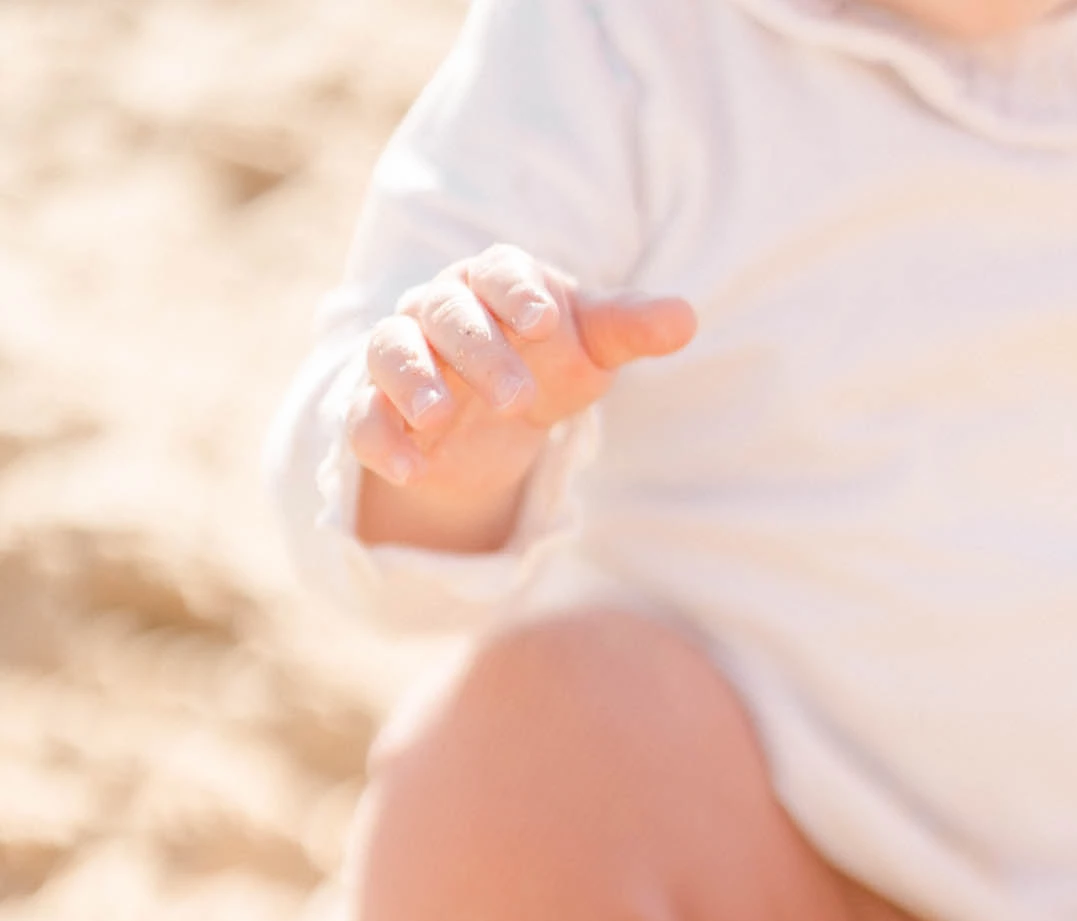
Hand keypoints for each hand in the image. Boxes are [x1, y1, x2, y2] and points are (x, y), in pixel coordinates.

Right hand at [347, 244, 696, 555]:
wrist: (497, 411)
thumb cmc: (548, 357)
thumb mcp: (592, 346)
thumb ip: (630, 329)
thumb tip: (686, 318)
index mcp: (495, 280)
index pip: (501, 272)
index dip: (518, 293)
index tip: (546, 322)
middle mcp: (440, 307)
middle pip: (447, 315)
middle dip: (479, 351)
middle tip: (518, 398)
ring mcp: (405, 353)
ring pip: (392, 352)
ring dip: (411, 382)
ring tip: (437, 418)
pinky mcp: (381, 406)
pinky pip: (365, 415)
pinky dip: (379, 438)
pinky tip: (409, 469)